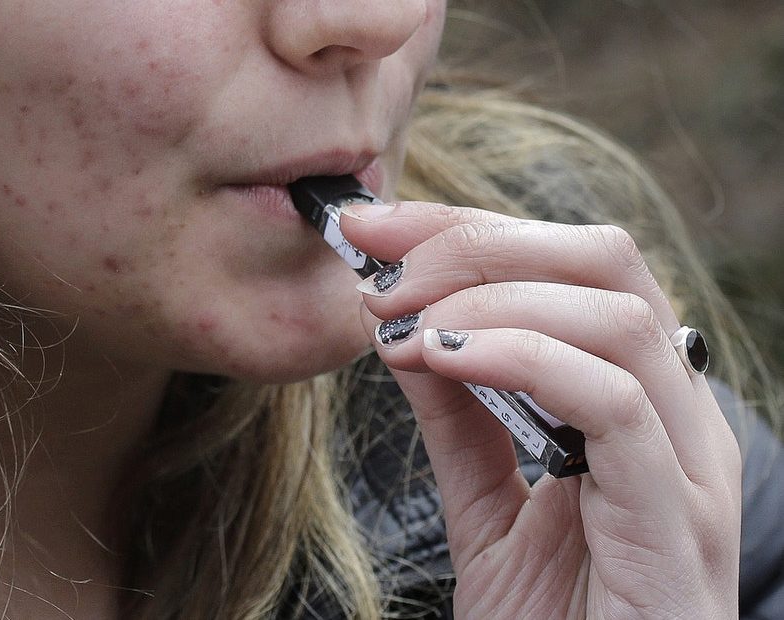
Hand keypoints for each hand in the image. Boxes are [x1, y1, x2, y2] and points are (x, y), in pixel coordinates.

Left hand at [340, 202, 740, 618]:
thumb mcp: (487, 503)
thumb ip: (461, 416)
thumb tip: (411, 328)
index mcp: (638, 398)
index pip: (569, 265)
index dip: (468, 229)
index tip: (375, 230)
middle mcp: (677, 413)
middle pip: (604, 260)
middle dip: (479, 243)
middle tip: (385, 271)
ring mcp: (689, 463)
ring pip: (614, 314)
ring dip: (491, 297)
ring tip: (405, 325)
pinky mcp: (679, 517)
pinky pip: (615, 401)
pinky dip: (523, 357)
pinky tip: (446, 360)